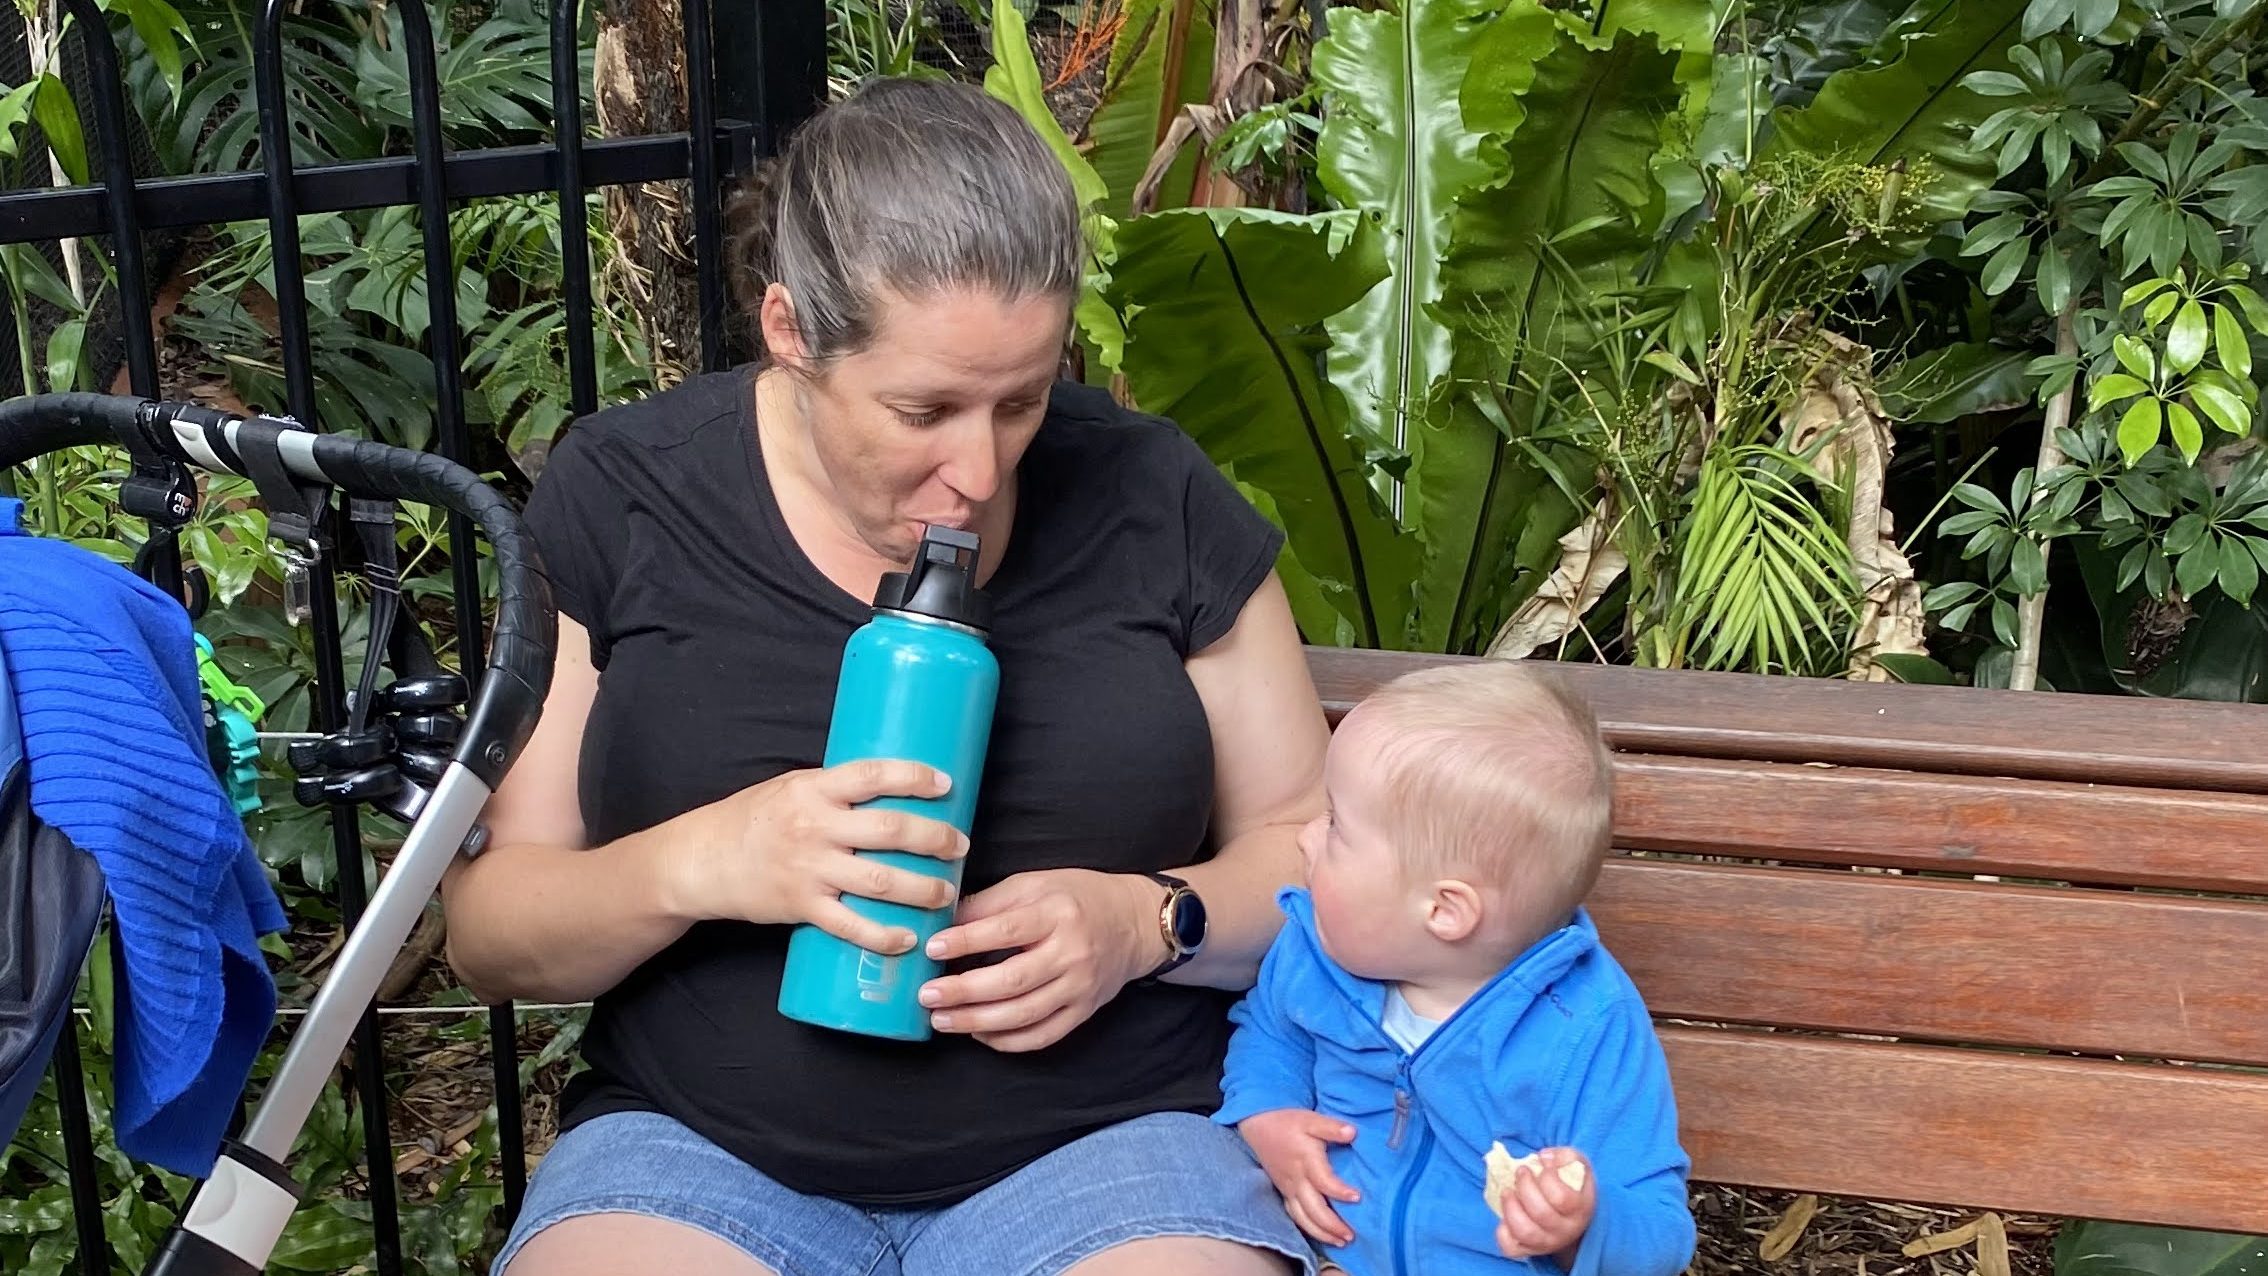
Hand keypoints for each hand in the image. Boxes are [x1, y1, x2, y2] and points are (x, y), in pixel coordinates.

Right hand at [662, 758, 967, 954]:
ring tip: (948, 892)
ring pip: (881, 880)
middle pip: (889, 830)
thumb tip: (893, 788)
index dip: (914, 777)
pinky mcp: (802, 906)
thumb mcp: (792, 788)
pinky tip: (910, 939)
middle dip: (934, 838)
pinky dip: (884, 936)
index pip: (872, 775)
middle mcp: (814, 827)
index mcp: (813, 789)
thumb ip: (836, 790)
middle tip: (960, 845)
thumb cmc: (753, 819)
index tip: (947, 783)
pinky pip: (851, 925)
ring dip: (924, 889)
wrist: (702, 860)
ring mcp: (809, 869)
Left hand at [916, 869, 1155, 1052]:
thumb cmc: (1078, 898)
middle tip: (927, 995)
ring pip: (1024, 1014)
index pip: (1006, 930)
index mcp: (1058, 913)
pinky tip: (979, 1034)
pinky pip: (1042, 1036)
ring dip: (977, 1021)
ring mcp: (1080, 987)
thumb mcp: (1036, 884)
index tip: (932, 948)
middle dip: (964, 991)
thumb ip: (991, 903)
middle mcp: (1072, 953)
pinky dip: (1007, 1041)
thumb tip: (944, 923)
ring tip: (942, 1020)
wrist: (1135, 923)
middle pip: (1012, 980)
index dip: (966, 941)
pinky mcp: (1084, 1011)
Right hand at [1237, 1108, 1359, 1246]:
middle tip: (1350, 1235)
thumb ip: (1332, 1127)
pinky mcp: (1283, 1193)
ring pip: (1303, 1218)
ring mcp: (1288, 1189)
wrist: (1258, 1126)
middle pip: (1313, 1208)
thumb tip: (1352, 1132)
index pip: (1323, 1181)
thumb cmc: (1287, 1122)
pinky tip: (1320, 1235)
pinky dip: (1308, 1228)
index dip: (1340, 1191)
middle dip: (1332, 1225)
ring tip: (1340, 1242)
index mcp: (1305, 1160)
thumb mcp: (1311, 1119)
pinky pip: (1294, 1216)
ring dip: (1321, 1232)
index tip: (1357, 1197)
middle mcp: (1296, 1179)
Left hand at [1495, 1147, 1595, 1264]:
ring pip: (1525, 1232)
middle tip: (1521, 1171)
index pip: (1562, 1198)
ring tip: (1507, 1191)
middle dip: (1525, 1187)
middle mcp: (1566, 1230)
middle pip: (1541, 1213)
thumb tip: (1544, 1157)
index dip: (1548, 1177)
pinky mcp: (1528, 1250)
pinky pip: (1511, 1248)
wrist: (1570, 1215)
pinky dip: (1502, 1232)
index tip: (1542, 1160)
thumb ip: (1566, 1157)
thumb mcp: (1577, 1166)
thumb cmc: (1572, 1185)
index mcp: (1581, 1209)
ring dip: (1511, 1208)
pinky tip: (1505, 1216)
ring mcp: (1547, 1243)